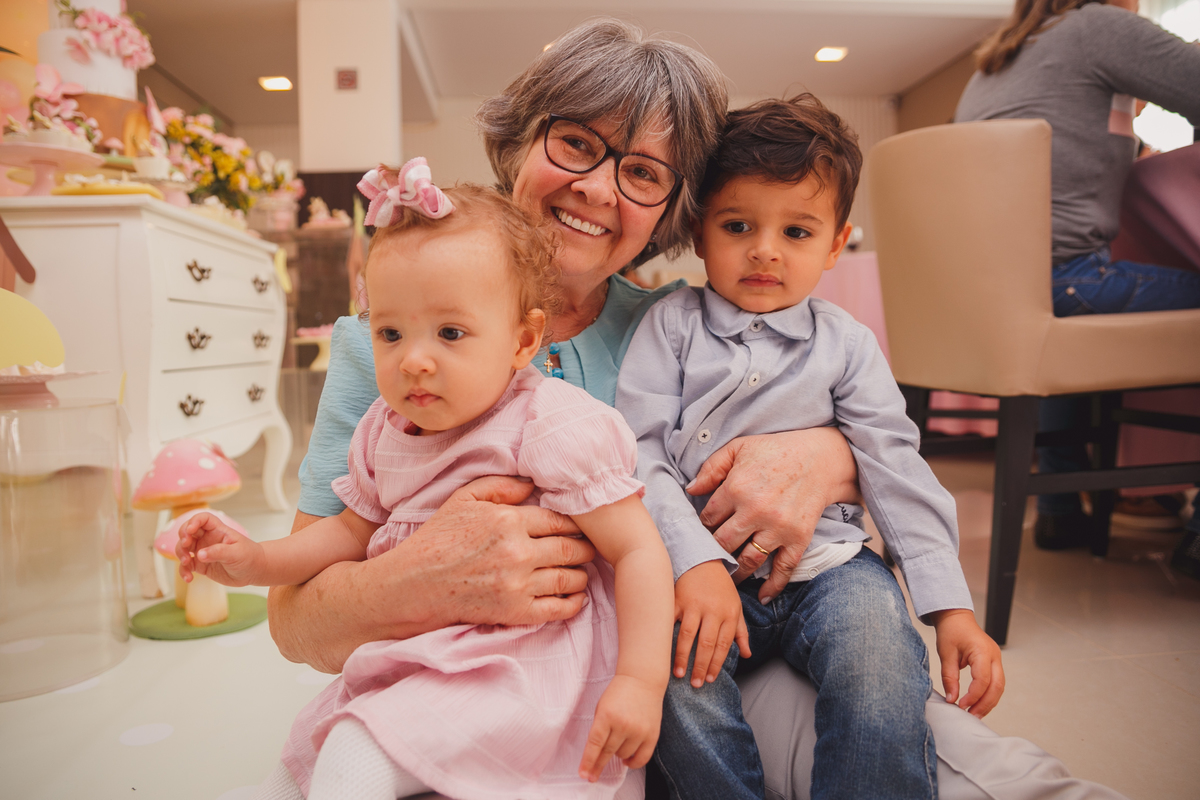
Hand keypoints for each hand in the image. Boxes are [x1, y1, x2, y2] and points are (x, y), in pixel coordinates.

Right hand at [176, 512, 263, 586]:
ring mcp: (203, 552)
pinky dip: (184, 571)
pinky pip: (187, 566)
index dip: (194, 521)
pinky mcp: (201, 565)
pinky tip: (189, 578)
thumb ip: (218, 552)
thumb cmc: (249, 556)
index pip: (203, 519)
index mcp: (218, 531)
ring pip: (184, 548)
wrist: (254, 571)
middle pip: (188, 531)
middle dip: (183, 537)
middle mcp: (208, 539)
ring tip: (187, 563)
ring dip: (181, 554)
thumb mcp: (237, 553)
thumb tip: (199, 554)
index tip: (190, 530)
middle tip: (186, 545)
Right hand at [412, 475, 596, 627]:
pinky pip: (557, 609)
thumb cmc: (437, 539)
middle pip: (569, 548)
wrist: (414, 585)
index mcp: (507, 521)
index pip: (558, 520)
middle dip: (585, 548)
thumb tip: (532, 485)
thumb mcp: (464, 499)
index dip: (574, 523)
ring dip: (581, 575)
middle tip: (590, 547)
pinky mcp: (514, 612)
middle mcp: (517, 552)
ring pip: (568, 578)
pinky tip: (576, 597)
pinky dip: (573, 603)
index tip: (581, 526)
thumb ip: (500, 486)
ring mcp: (518, 585)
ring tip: (583, 571)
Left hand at [578, 675, 662, 781]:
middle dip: (598, 766)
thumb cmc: (618, 693)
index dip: (588, 761)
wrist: (642, 680)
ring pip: (623, 755)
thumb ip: (599, 729)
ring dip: (617, 754)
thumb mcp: (602, 707)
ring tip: (617, 743)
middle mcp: (623, 724)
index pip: (595, 743)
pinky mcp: (652, 734)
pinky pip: (642, 758)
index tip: (583, 774)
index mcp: (607, 715)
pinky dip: (633, 763)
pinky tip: (626, 761)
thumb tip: (597, 754)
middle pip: (608, 752)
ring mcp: (639, 730)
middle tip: (592, 776)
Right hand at [672, 561, 749, 687]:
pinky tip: (662, 650)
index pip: (723, 644)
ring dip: (683, 657)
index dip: (716, 664)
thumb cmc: (720, 588)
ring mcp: (694, 604)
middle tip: (696, 684)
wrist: (702, 560)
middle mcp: (712, 610)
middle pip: (707, 643)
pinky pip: (671, 620)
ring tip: (679, 674)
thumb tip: (746, 654)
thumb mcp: (736, 608)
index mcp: (729, 614)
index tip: (710, 679)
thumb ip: (741, 632)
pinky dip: (667, 635)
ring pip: (688, 635)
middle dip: (701, 666)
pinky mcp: (678, 598)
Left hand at [688, 428, 858, 602]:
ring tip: (726, 579)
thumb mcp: (738, 448)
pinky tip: (763, 596)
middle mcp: (755, 511)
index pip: (707, 519)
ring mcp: (778, 527)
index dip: (701, 529)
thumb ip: (712, 468)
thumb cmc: (775, 451)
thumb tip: (690, 490)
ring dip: (735, 573)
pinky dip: (772, 586)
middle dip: (712, 553)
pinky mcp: (798, 538)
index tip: (699, 535)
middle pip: (722, 544)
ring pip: (748, 561)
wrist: (820, 458)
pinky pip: (783, 569)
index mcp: (736, 488)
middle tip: (706, 561)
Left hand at [930, 609, 1004, 717]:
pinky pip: (996, 682)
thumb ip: (949, 678)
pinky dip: (988, 695)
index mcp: (982, 651)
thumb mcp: (946, 654)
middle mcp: (994, 656)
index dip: (973, 696)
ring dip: (988, 702)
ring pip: (999, 687)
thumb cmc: (950, 631)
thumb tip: (951, 699)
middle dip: (985, 704)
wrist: (956, 617)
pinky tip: (978, 704)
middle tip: (971, 716)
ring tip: (974, 714)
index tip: (960, 705)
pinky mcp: (994, 662)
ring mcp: (996, 659)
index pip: (983, 680)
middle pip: (997, 686)